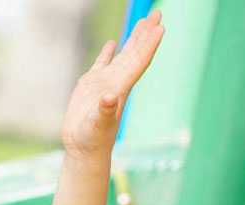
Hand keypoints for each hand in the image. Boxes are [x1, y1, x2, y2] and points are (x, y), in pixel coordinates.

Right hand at [61, 10, 163, 156]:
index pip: (139, 61)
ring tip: (143, 21)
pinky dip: (108, 52)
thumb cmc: (92, 139)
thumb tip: (108, 97)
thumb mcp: (98, 125)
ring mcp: (104, 83)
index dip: (149, 44)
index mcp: (120, 87)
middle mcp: (116, 82)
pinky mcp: (90, 87)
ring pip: (123, 55)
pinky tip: (111, 43)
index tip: (160, 26)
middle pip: (136, 52)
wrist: (84, 149)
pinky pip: (102, 63)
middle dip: (146, 33)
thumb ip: (104, 111)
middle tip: (157, 13)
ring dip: (133, 38)